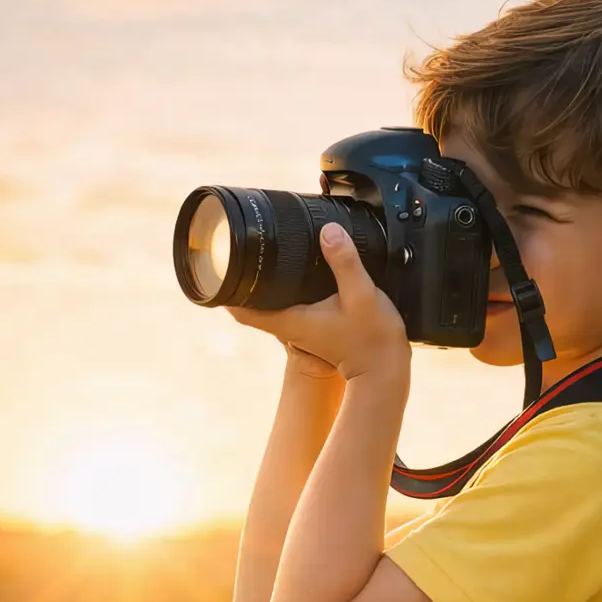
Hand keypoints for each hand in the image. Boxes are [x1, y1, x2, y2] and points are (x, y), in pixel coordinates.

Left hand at [227, 224, 410, 381]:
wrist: (385, 370)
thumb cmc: (373, 340)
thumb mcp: (362, 295)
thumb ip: (345, 263)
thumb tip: (328, 231)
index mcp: (291, 321)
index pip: (242, 310)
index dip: (224, 291)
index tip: (216, 269)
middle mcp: (290, 327)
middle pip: (247, 305)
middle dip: (237, 280)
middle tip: (232, 251)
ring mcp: (299, 329)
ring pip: (265, 305)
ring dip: (258, 284)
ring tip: (254, 256)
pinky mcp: (312, 327)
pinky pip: (285, 305)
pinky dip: (280, 289)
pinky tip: (290, 272)